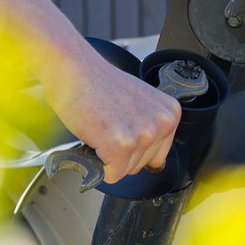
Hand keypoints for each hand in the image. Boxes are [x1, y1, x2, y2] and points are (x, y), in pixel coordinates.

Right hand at [42, 48, 180, 183]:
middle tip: (107, 125)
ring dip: (107, 156)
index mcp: (170, 113)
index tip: (120, 129)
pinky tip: (94, 135)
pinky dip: (97, 164)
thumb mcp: (138, 103)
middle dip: (120, 153)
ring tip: (101, 127)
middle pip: (141, 166)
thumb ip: (149, 127)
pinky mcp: (121, 144)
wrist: (73, 69)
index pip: (156, 156)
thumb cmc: (99, 84)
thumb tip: (154, 163)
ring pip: (125, 171)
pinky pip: (110, 175)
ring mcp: (143, 134)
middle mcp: (162, 123)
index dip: (132, 149)